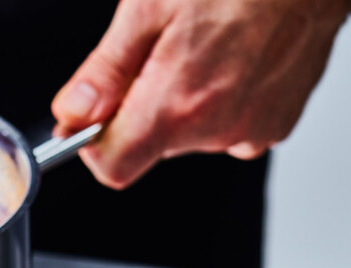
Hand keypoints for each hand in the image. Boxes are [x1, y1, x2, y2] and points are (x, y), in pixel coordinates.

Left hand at [51, 0, 350, 187]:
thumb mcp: (149, 7)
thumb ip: (107, 70)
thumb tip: (72, 112)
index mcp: (176, 104)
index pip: (113, 167)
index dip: (93, 144)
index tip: (91, 116)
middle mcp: (217, 128)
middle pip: (152, 146)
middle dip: (143, 108)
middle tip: (161, 52)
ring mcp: (252, 130)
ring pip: (191, 134)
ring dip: (185, 100)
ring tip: (206, 45)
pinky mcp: (278, 124)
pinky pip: (231, 125)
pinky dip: (223, 99)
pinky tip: (234, 56)